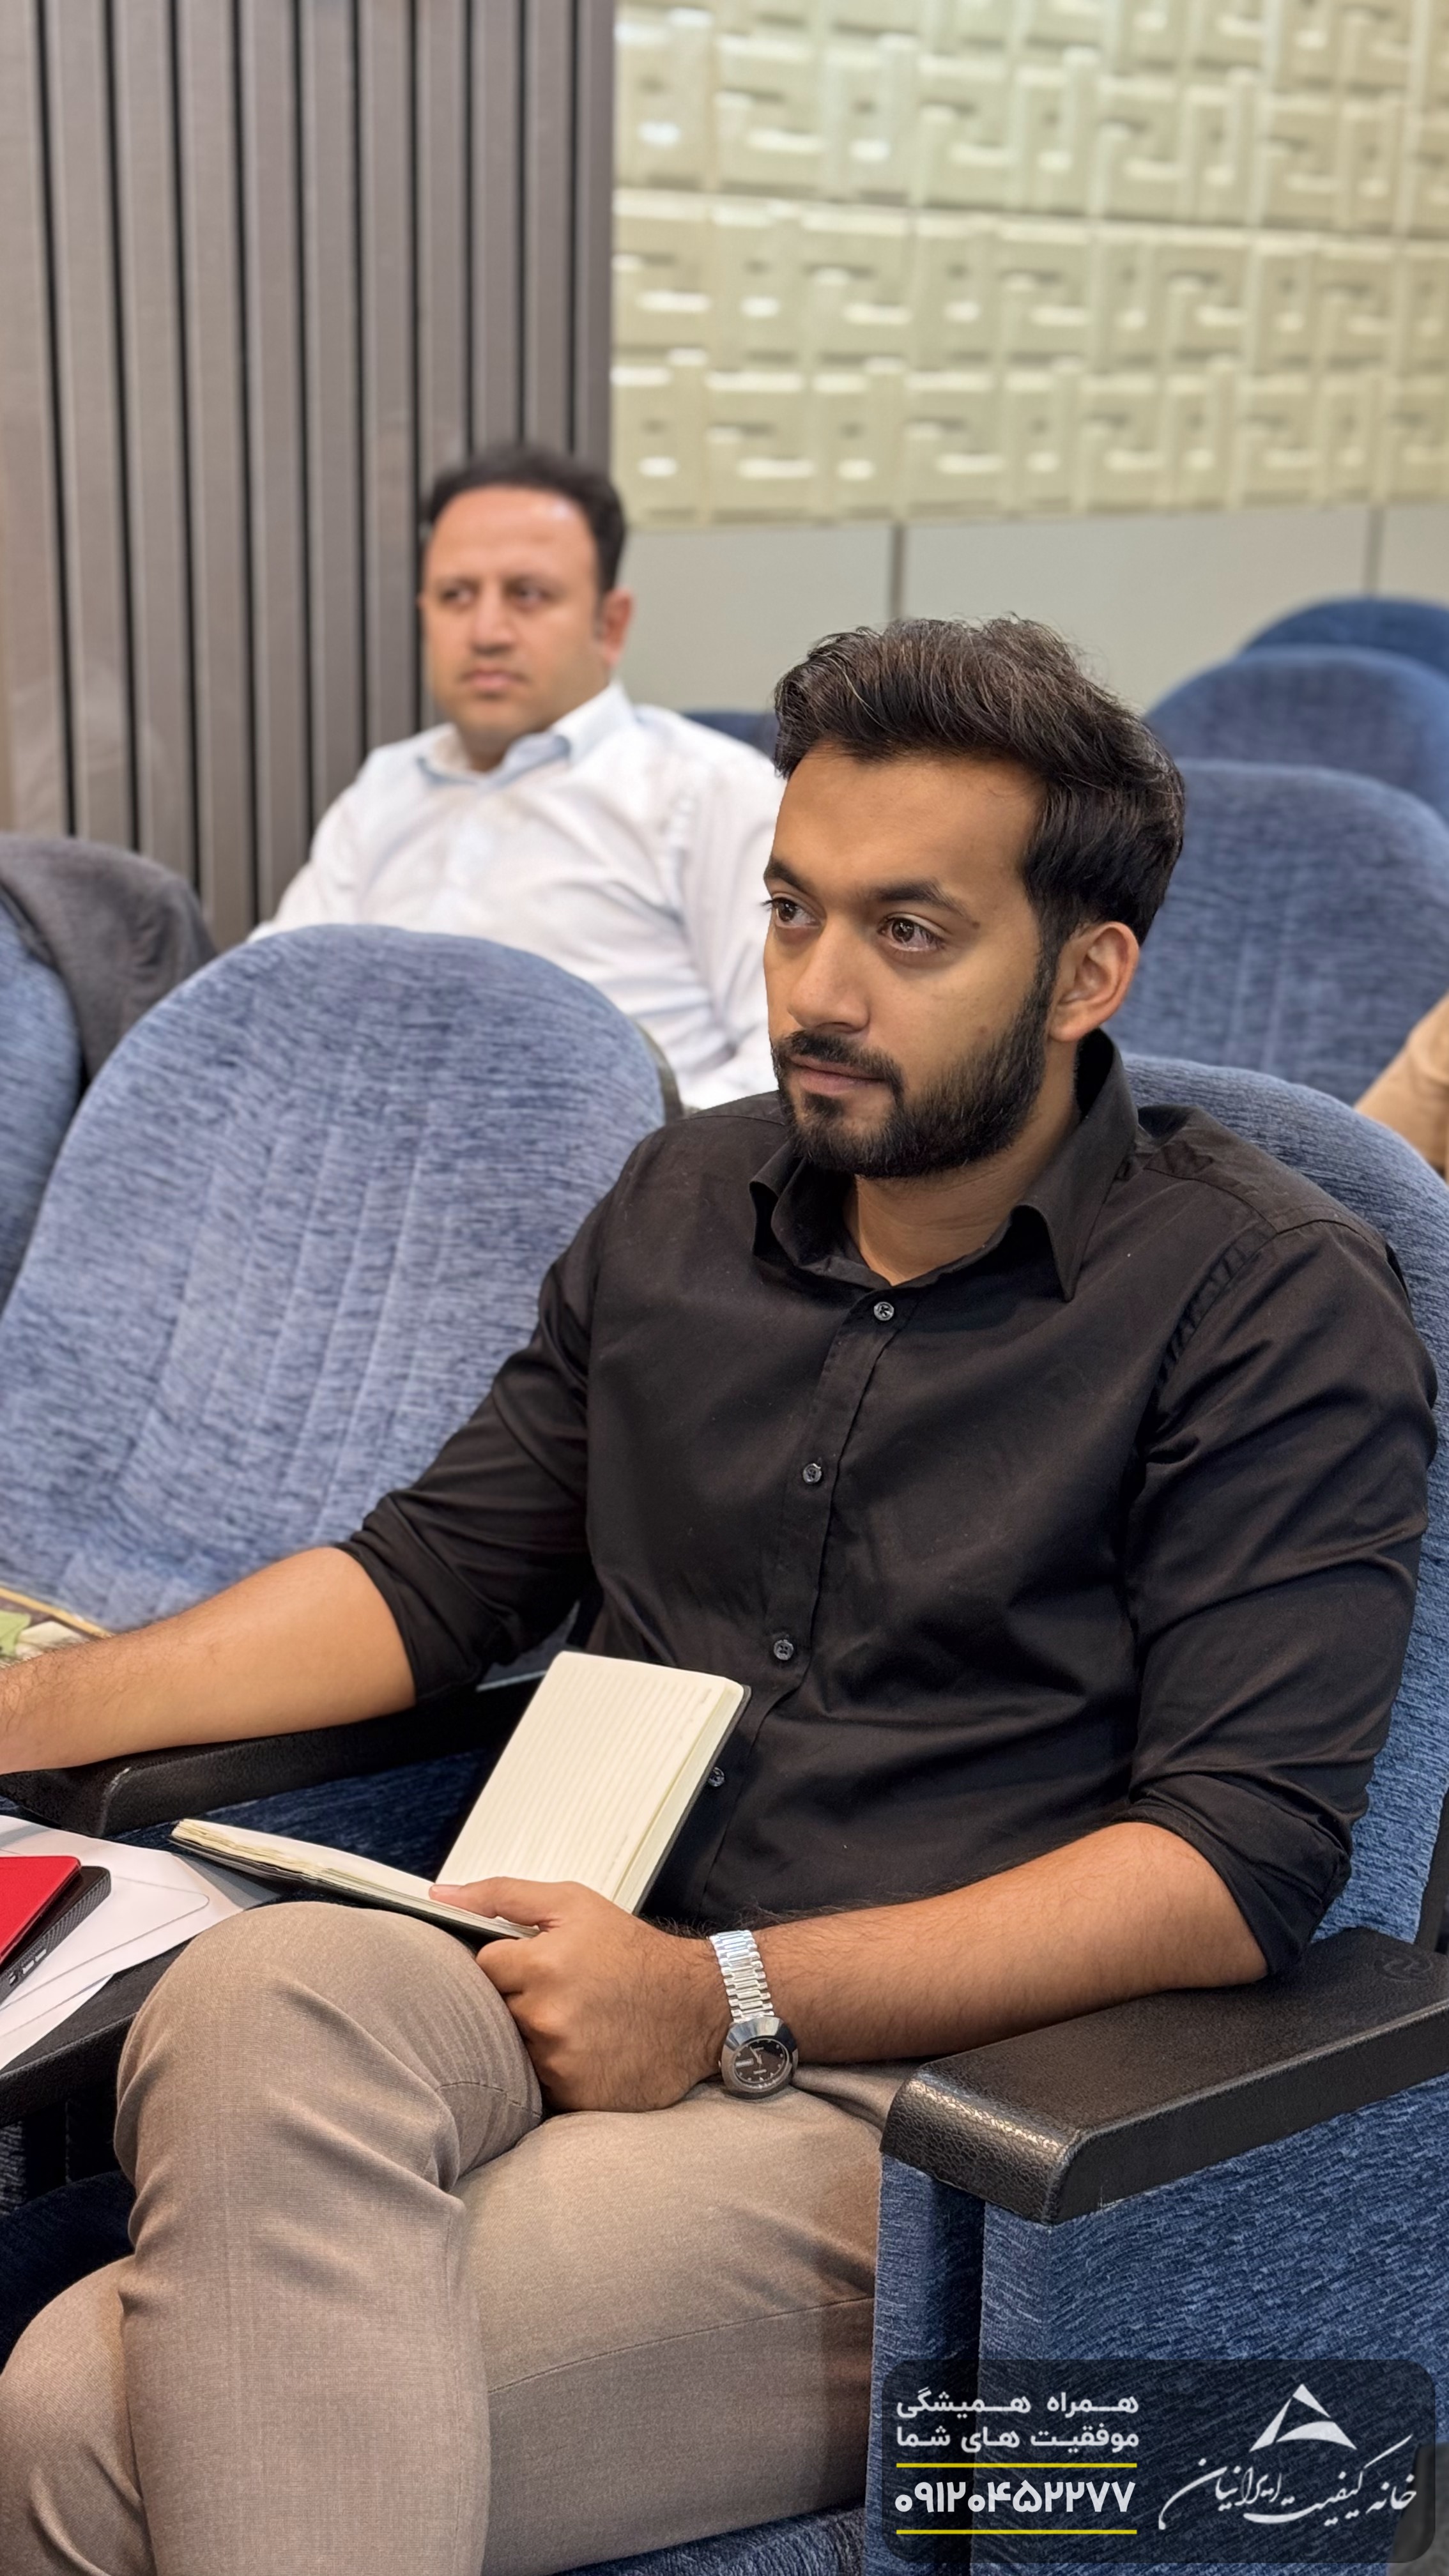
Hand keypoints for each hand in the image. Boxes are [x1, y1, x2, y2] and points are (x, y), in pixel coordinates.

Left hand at [431, 1877, 729, 2110]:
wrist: (700, 2006)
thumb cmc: (636, 1955)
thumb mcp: (573, 1904)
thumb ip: (500, 1896)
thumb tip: (440, 1896)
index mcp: (542, 1964)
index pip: (481, 1968)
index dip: (507, 1964)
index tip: (534, 1965)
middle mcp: (546, 2016)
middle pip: (494, 2011)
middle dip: (520, 2000)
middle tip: (560, 1992)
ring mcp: (559, 2061)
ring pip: (514, 2048)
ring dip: (536, 2036)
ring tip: (576, 2020)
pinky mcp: (573, 2096)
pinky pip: (537, 2083)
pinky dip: (553, 2068)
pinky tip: (583, 2050)